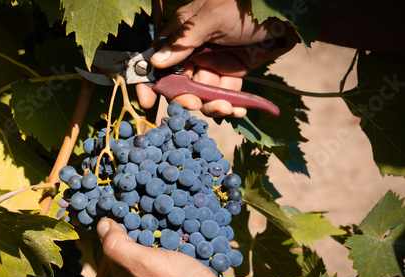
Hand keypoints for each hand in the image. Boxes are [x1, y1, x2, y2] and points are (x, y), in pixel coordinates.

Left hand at [97, 218, 224, 276]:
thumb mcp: (142, 263)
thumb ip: (119, 246)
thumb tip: (101, 226)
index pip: (113, 253)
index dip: (116, 232)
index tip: (125, 212)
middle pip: (134, 257)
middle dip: (138, 235)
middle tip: (146, 214)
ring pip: (155, 260)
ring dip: (158, 242)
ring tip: (166, 224)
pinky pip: (173, 266)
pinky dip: (174, 251)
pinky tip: (183, 242)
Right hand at [137, 0, 297, 117]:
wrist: (285, 11)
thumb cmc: (245, 5)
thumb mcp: (212, 17)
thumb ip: (185, 40)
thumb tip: (156, 62)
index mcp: (183, 33)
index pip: (157, 60)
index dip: (149, 82)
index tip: (147, 102)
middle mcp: (194, 51)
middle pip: (179, 83)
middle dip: (184, 98)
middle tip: (194, 104)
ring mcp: (213, 64)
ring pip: (202, 93)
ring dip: (210, 105)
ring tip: (225, 108)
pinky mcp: (233, 74)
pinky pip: (225, 95)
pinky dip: (231, 106)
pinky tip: (239, 110)